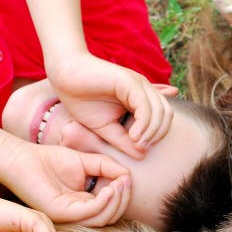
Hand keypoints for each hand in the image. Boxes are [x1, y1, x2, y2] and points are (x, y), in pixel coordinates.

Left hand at [0, 139, 131, 226]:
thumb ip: (106, 166)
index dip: (123, 195)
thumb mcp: (86, 161)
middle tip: (126, 182)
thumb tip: (127, 175)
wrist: (21, 159)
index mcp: (84, 203)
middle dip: (123, 200)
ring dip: (117, 202)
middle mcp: (78, 212)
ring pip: (103, 218)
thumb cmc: (48, 159)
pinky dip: (104, 202)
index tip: (127, 178)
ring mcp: (70, 215)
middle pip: (111, 216)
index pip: (111, 207)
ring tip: (121, 184)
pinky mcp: (62, 212)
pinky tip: (110, 188)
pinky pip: (90, 212)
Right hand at [48, 52, 176, 157]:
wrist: (64, 76)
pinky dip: (143, 123)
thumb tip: (143, 154)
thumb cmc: (82, 100)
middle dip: (158, 135)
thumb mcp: (106, 128)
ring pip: (160, 110)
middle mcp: (144, 90)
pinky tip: (133, 135)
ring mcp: (138, 84)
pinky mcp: (129, 81)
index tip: (140, 150)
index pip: (163, 119)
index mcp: (141, 99)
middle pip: (166, 115)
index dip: (156, 137)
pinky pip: (145, 105)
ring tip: (136, 142)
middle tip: (141, 148)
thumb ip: (125, 140)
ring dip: (152, 131)